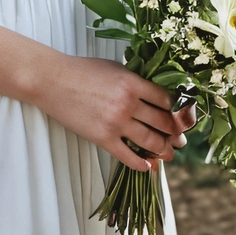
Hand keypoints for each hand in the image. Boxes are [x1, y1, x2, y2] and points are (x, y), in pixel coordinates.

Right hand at [35, 54, 195, 172]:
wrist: (52, 81)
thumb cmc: (83, 71)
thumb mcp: (115, 68)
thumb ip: (136, 80)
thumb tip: (157, 94)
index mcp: (133, 82)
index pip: (167, 100)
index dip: (178, 110)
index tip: (183, 116)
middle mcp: (128, 103)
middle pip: (163, 123)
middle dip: (175, 133)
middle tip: (181, 139)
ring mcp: (116, 122)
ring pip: (151, 142)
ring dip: (164, 150)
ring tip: (169, 153)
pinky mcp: (103, 138)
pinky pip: (128, 157)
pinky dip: (141, 164)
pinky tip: (147, 166)